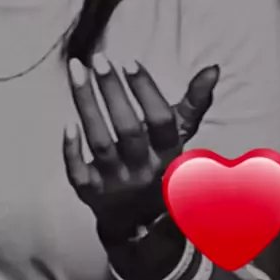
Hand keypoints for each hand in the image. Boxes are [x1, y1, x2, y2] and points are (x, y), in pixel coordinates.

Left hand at [64, 56, 218, 246]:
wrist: (138, 220)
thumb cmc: (158, 162)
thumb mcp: (177, 135)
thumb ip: (193, 102)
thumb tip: (212, 68)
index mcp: (168, 152)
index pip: (160, 121)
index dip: (146, 91)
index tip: (130, 62)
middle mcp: (143, 168)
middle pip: (128, 129)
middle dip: (113, 91)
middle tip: (100, 59)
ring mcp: (115, 181)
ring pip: (100, 143)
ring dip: (86, 104)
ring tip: (77, 70)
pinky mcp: (90, 192)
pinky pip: (78, 173)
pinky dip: (71, 150)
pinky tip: (67, 123)